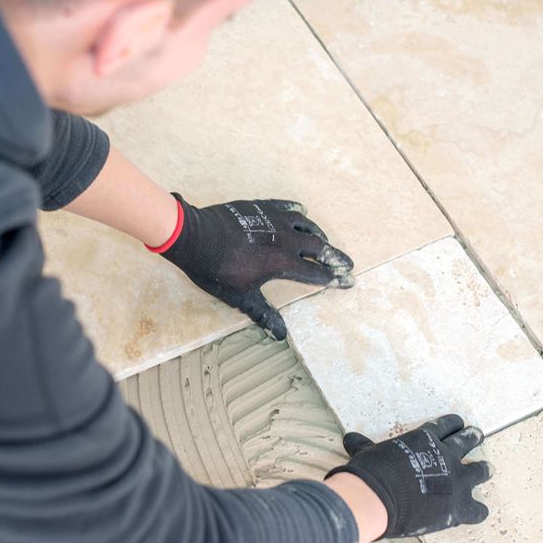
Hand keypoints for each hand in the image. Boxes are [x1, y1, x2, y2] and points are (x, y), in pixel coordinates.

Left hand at [156, 195, 353, 339]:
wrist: (194, 237)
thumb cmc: (216, 270)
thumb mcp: (240, 297)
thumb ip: (263, 313)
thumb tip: (279, 335)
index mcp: (281, 264)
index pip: (315, 273)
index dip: (333, 279)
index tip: (347, 282)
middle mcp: (284, 240)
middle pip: (318, 247)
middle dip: (335, 257)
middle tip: (347, 263)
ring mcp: (273, 220)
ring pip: (306, 225)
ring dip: (319, 235)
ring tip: (324, 241)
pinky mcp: (260, 207)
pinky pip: (286, 207)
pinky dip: (297, 212)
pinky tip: (301, 212)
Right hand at [325, 415, 490, 538]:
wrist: (378, 498)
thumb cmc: (371, 472)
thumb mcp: (368, 453)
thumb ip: (364, 445)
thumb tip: (348, 438)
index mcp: (426, 438)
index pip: (447, 425)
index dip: (454, 423)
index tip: (458, 423)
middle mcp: (446, 455)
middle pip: (468, 440)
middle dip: (473, 437)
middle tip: (477, 435)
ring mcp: (457, 480)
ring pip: (480, 470)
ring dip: (483, 469)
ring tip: (486, 468)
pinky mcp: (460, 506)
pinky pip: (478, 509)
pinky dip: (478, 510)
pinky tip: (478, 510)